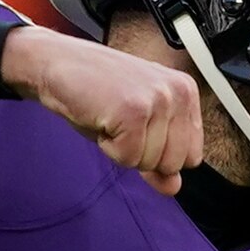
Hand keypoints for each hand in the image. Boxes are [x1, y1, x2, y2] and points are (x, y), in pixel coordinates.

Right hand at [4, 24, 210, 185]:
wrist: (58, 64)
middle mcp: (178, 92)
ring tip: (109, 118)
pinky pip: (128, 158)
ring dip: (122, 149)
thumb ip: (159, 156)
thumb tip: (174, 187)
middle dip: (141, 154)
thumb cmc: (96, 91)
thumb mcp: (137, 125)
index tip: (138, 130)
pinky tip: (101, 119)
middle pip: (173, 164)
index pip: (191, 156)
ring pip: (150, 163)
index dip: (159, 155)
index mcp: (185, 92)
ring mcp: (157, 99)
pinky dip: (108, 148)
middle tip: (119, 123)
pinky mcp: (134, 110)